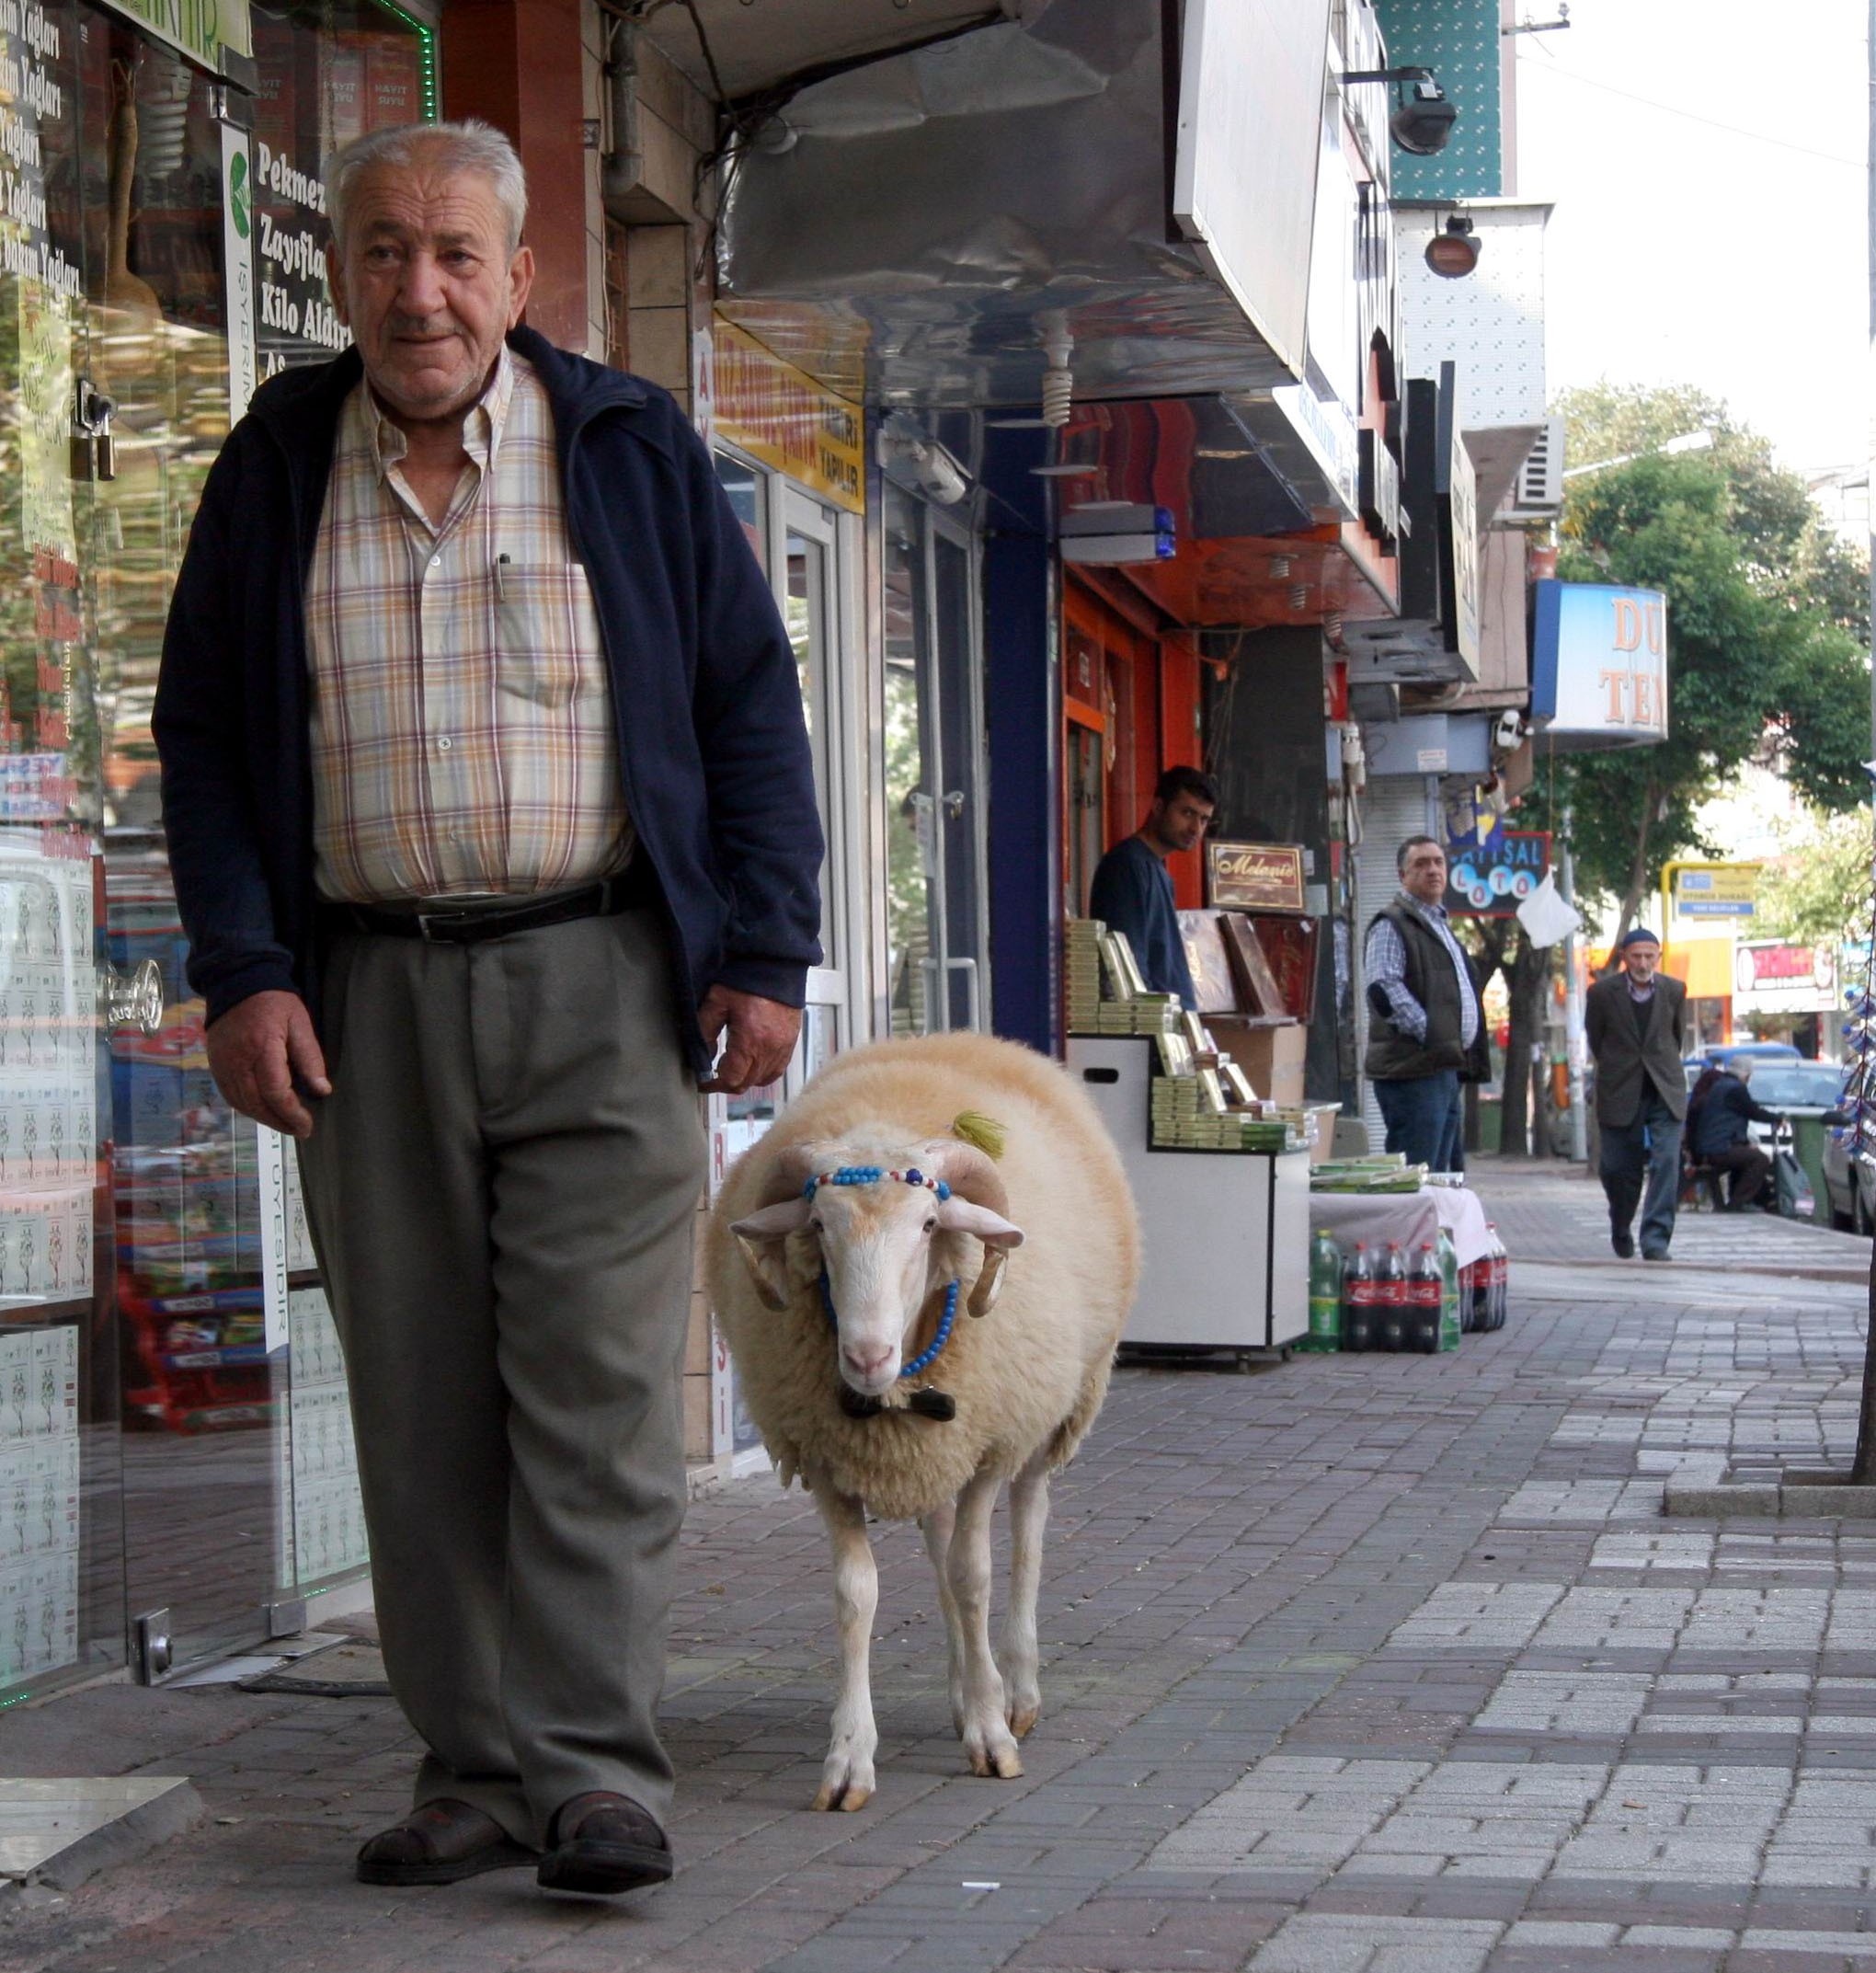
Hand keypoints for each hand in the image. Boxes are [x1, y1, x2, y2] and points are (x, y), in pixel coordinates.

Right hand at [205, 990, 331, 1138]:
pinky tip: (264, 1111)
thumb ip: (310, 1057)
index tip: (307, 1125)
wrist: (237, 982)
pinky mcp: (215, 1065)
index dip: (291, 1113)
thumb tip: (322, 1090)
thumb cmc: (274, 1002)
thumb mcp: (300, 1023)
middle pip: (256, 1103)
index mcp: (262, 1047)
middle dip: (279, 1122)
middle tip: (300, 1131)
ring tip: (285, 1125)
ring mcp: (222, 1064)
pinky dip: (248, 1108)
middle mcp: (237, 1060)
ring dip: (264, 1119)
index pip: (275, 1091)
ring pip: (242, 1103)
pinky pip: (230, 1095)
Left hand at [698, 985, 801, 1095]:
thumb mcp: (717, 1001)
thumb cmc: (748, 979)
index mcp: (750, 1041)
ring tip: (732, 1068)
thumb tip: (703, 1055)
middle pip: (746, 1083)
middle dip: (727, 1083)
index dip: (714, 1085)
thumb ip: (705, 1030)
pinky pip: (777, 1070)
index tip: (704, 1082)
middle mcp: (769, 1049)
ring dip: (745, 1078)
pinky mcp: (791, 1042)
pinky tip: (752, 1062)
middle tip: (713, 1075)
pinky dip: (762, 1073)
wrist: (776, 965)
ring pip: (761, 1080)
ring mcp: (783, 1048)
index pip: (731, 1079)